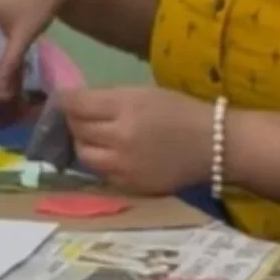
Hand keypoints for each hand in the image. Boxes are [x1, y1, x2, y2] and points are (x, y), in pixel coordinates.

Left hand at [58, 86, 213, 194]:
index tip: (64, 97)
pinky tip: (110, 154)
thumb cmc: (180, 111)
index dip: (66, 99)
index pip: (77, 104)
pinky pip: (101, 173)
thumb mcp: (144, 93)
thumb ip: (109, 98)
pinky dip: (100, 162)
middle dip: (73, 120)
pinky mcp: (130, 186)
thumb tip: (76, 100)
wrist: (216, 145)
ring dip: (83, 143)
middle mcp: (120, 137)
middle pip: (77, 129)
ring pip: (84, 154)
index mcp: (126, 107)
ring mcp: (124, 166)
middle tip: (79, 116)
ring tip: (92, 136)